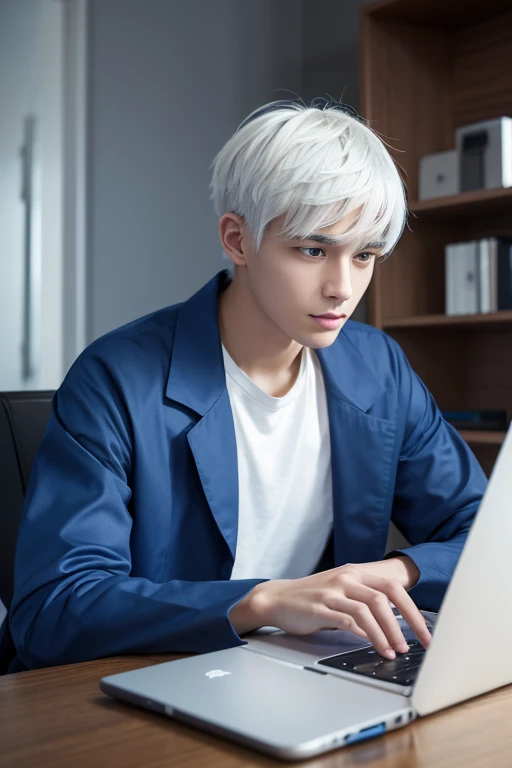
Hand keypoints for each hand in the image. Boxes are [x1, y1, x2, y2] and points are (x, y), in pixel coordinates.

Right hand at [229, 559, 430, 658]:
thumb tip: (395, 622)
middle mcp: (347, 578)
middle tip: (416, 644)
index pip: (393, 588)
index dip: (413, 611)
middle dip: (406, 622)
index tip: (424, 632)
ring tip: (393, 651)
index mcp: (355, 573)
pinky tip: (373, 645)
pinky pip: (348, 620)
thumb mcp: (342, 592)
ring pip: (369, 608)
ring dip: (386, 633)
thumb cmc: (311, 599)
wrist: (277, 598)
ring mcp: (333, 591)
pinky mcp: (321, 607)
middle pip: (385, 597)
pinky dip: (365, 634)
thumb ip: (365, 601)